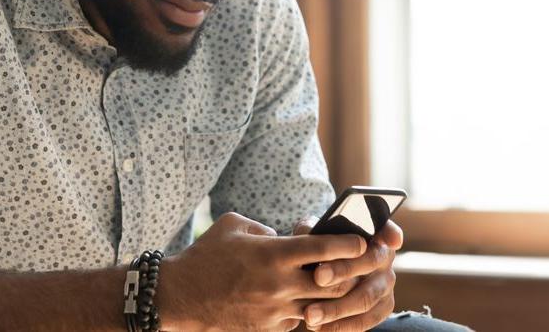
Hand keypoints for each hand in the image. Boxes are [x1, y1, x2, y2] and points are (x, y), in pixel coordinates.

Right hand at [157, 212, 367, 331]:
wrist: (179, 298)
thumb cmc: (205, 256)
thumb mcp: (234, 226)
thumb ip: (265, 228)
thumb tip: (286, 235)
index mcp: (273, 254)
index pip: (324, 248)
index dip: (349, 244)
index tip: (363, 241)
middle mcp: (279, 284)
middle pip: (334, 281)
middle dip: (356, 272)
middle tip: (370, 264)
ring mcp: (275, 310)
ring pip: (323, 306)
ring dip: (336, 296)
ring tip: (348, 285)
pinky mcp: (269, 328)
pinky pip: (300, 321)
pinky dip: (310, 311)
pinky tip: (312, 302)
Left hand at [302, 220, 403, 330]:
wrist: (323, 275)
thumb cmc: (320, 249)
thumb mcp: (316, 234)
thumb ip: (313, 230)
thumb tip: (307, 233)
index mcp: (374, 234)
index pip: (385, 229)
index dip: (388, 233)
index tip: (379, 240)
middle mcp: (385, 258)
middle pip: (370, 262)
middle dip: (343, 269)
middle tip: (318, 276)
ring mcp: (386, 284)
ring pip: (365, 297)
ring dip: (336, 308)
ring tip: (310, 314)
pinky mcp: (382, 308)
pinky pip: (365, 321)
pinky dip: (341, 326)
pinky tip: (319, 328)